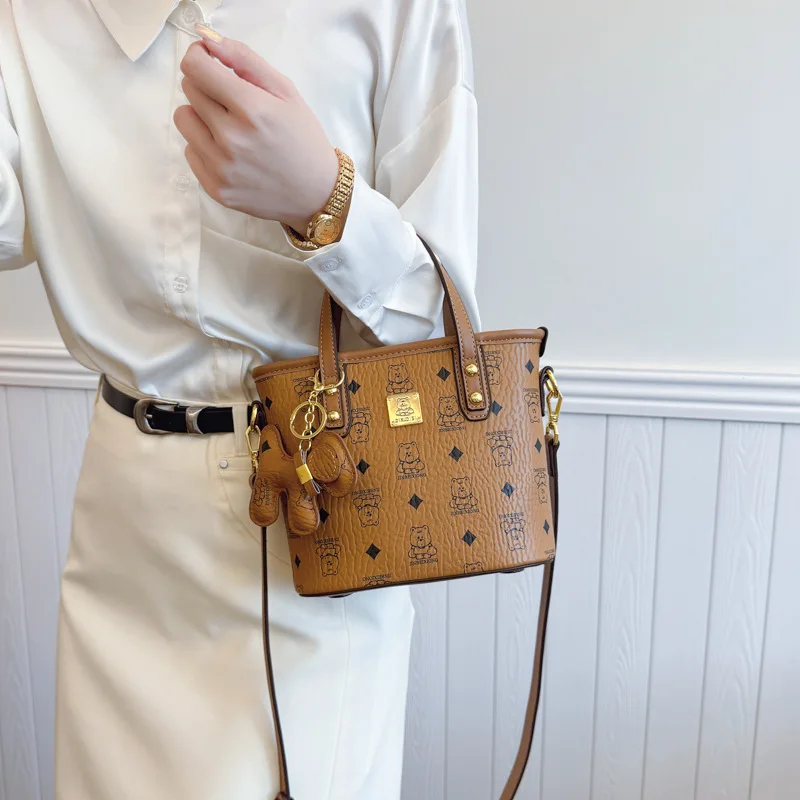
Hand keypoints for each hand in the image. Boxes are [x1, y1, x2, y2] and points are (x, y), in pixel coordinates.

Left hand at [174, 28, 339, 232]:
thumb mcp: (286, 91)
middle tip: (233, 103)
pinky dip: (205, 146)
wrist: (316, 194)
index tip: (210, 62)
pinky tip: (231, 153)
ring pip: (184, 120)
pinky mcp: (216, 188)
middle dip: (208, 88)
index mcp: (252, 109)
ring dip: (201, 117)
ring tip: (229, 128)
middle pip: (189, 90)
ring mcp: (221, 167)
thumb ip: (245, 60)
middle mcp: (232, 139)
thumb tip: (208, 41)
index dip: (200, 58)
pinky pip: (190, 151)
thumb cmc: (304, 139)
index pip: (195, 68)